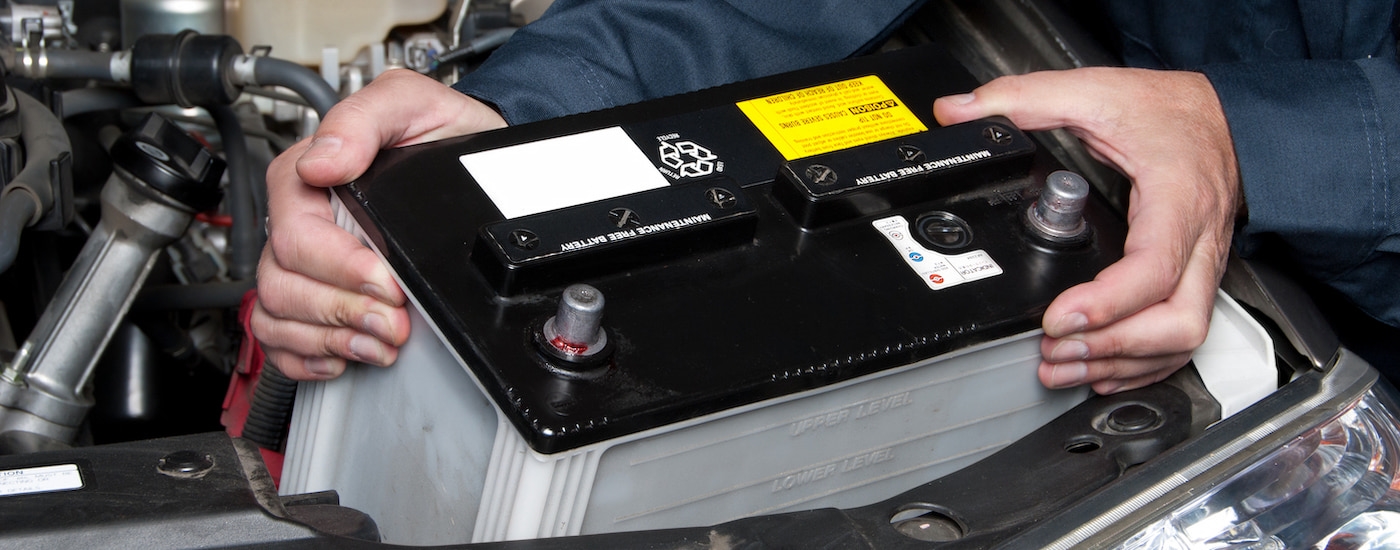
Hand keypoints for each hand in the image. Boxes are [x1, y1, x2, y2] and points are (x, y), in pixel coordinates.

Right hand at [252, 69, 506, 379]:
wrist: (473, 158)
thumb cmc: (440, 132)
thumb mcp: (411, 103)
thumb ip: (364, 119)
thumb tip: (325, 161)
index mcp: (307, 176)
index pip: (295, 235)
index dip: (340, 267)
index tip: (387, 282)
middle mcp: (301, 221)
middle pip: (284, 284)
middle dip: (342, 311)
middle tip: (394, 322)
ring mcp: (305, 262)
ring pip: (278, 315)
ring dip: (331, 339)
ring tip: (381, 342)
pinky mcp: (319, 293)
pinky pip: (281, 338)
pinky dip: (308, 356)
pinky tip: (345, 353)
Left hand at [934, 67, 1240, 393]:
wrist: (1226, 113)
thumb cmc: (1171, 109)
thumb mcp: (1094, 91)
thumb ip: (1024, 98)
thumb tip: (958, 112)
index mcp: (1177, 199)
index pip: (1154, 269)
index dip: (1106, 304)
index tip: (1056, 317)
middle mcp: (1200, 240)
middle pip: (1178, 321)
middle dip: (1113, 348)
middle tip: (1054, 350)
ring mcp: (1204, 264)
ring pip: (1184, 337)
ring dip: (1122, 363)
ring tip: (1063, 365)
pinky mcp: (1198, 277)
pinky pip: (1183, 336)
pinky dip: (1142, 362)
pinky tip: (1101, 368)